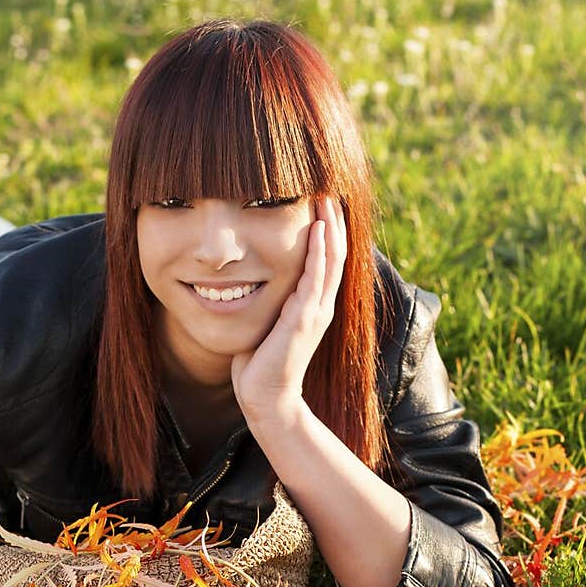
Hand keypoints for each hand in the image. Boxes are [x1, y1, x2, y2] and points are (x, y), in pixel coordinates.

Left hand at [230, 195, 346, 418]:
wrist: (265, 396)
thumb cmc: (260, 364)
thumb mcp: (268, 323)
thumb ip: (270, 302)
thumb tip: (250, 282)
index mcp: (313, 306)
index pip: (327, 261)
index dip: (327, 232)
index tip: (320, 204)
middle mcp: (321, 306)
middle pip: (336, 254)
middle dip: (333, 221)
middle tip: (328, 190)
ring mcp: (316, 311)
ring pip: (332, 260)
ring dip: (330, 227)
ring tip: (326, 198)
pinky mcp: (304, 318)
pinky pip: (316, 277)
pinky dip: (319, 251)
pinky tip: (318, 227)